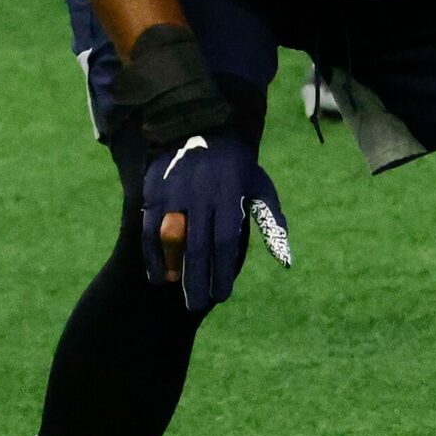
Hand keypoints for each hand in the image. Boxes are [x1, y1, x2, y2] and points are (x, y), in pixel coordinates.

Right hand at [141, 134, 288, 313]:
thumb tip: (286, 261)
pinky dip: (152, 256)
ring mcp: (175, 192)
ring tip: (180, 294)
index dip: (222, 271)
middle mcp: (202, 195)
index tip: (222, 295)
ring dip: (174, 270)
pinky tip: (158, 277)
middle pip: (198, 246)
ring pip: (172, 240)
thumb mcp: (260, 187)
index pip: (225, 242)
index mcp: (230, 195)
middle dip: (199, 280)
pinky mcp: (154, 192)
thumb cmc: (237, 169)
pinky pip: (149, 230)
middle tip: (198, 306)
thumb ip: (271, 223)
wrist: (200, 129)